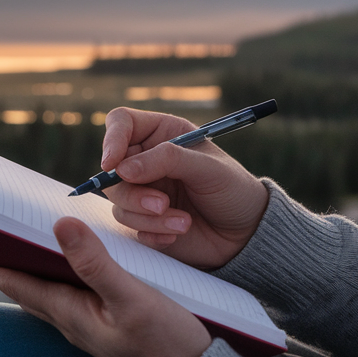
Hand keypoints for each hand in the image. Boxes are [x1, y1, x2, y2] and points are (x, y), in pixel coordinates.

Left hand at [0, 217, 211, 356]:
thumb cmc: (167, 346)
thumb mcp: (132, 298)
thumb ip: (95, 263)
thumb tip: (58, 225)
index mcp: (71, 314)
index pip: (18, 284)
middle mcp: (74, 322)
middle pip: (29, 287)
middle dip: (6, 262)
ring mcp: (92, 326)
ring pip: (50, 292)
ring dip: (34, 268)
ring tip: (23, 242)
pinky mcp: (111, 326)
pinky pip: (75, 296)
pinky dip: (64, 275)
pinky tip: (75, 265)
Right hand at [101, 107, 268, 269]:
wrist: (245, 233)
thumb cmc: (233, 189)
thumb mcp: (207, 167)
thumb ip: (167, 160)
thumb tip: (120, 168)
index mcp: (162, 134)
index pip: (121, 123)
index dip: (111, 139)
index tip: (112, 164)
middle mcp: (146, 161)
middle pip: (111, 170)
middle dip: (133, 192)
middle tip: (161, 204)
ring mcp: (143, 191)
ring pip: (119, 202)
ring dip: (147, 216)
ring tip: (183, 222)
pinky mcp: (144, 221)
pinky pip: (131, 227)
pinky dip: (152, 233)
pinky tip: (178, 233)